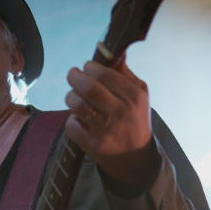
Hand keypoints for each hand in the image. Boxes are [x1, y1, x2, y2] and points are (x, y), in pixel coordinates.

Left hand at [64, 58, 159, 190]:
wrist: (135, 156)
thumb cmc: (135, 119)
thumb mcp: (140, 94)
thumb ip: (126, 74)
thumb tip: (116, 53)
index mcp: (133, 96)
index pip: (104, 74)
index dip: (90, 67)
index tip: (86, 68)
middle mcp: (120, 113)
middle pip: (88, 88)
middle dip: (74, 77)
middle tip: (73, 75)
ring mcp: (106, 130)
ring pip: (77, 105)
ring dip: (70, 97)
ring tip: (74, 95)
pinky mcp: (93, 145)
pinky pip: (72, 125)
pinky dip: (71, 119)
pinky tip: (78, 118)